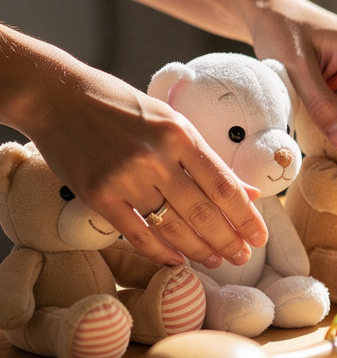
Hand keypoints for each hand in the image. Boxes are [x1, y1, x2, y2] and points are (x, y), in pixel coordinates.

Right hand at [29, 63, 267, 267]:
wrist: (57, 95)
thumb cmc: (122, 107)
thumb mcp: (172, 122)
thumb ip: (208, 159)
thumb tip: (248, 192)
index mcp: (181, 135)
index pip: (225, 186)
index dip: (246, 217)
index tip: (259, 236)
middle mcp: (156, 158)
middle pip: (203, 211)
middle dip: (228, 239)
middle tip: (242, 257)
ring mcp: (125, 177)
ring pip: (172, 225)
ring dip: (199, 249)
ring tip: (216, 260)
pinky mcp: (97, 194)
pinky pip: (136, 232)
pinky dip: (159, 251)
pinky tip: (176, 261)